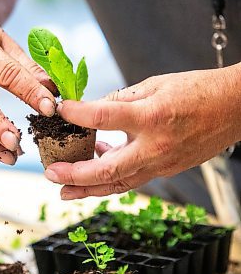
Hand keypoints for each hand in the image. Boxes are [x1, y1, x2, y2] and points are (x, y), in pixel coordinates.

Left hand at [44, 67, 240, 198]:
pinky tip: (94, 169)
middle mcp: (156, 146)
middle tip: (51, 174)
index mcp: (152, 116)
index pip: (104, 118)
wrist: (233, 109)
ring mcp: (162, 164)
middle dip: (76, 175)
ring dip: (89, 188)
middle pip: (108, 170)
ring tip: (64, 189)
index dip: (77, 114)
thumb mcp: (155, 84)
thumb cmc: (197, 91)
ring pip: (119, 183)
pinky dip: (111, 178)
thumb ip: (122, 100)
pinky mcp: (166, 170)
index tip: (58, 110)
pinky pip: (132, 179)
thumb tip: (92, 110)